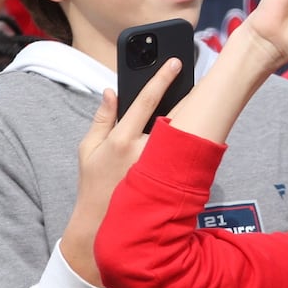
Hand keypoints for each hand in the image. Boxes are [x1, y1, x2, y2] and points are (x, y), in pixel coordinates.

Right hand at [59, 60, 182, 285]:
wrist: (104, 226)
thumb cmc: (93, 184)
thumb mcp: (88, 150)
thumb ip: (101, 119)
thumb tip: (110, 91)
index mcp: (121, 140)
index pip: (144, 102)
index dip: (159, 79)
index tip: (174, 61)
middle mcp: (144, 152)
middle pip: (171, 114)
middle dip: (184, 93)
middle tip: (198, 73)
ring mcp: (159, 167)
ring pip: (180, 133)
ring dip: (190, 115)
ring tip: (200, 96)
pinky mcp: (169, 179)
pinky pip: (181, 153)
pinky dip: (188, 138)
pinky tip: (197, 126)